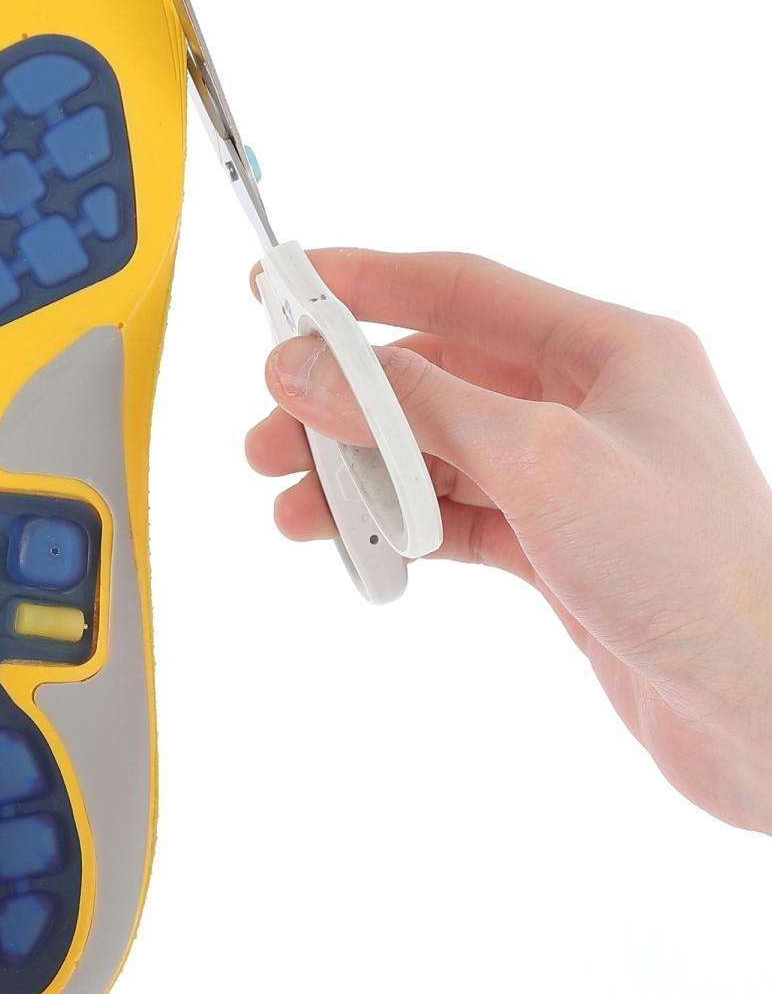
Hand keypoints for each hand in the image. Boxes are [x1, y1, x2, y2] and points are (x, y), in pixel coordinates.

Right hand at [246, 249, 771, 833]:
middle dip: (345, 405)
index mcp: (611, 349)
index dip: (363, 283)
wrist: (763, 710)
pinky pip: (454, 516)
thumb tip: (309, 367)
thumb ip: (416, 407)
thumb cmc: (692, 573)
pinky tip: (355, 546)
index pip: (462, 290)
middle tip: (269, 434)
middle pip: (436, 377)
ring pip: (436, 452)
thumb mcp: (540, 463)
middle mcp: (589, 402)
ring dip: (361, 476)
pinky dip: (399, 528)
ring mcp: (572, 476)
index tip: (282, 287)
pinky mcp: (558, 545)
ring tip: (296, 510)